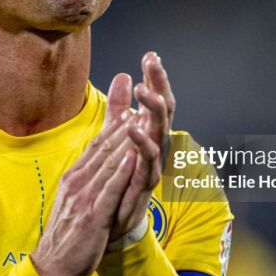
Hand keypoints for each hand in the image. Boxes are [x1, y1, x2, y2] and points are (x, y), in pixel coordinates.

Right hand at [31, 107, 137, 275]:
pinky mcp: (93, 216)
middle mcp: (77, 182)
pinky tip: (132, 158)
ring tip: (142, 121)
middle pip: (104, 149)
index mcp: (74, 178)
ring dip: (126, 141)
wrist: (52, 267)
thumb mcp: (74, 200)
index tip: (130, 109)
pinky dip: (121, 172)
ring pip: (109, 164)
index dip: (114, 126)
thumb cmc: (66, 235)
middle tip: (142, 103)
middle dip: (124, 126)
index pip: (97, 147)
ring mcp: (84, 198)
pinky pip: (109, 190)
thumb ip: (88, 177)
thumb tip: (96, 159)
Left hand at [108, 52, 175, 241]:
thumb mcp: (114, 136)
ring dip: (153, 111)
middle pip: (163, 112)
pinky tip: (133, 128)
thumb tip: (122, 75)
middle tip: (151, 63)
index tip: (150, 54)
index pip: (156, 101)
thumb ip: (118, 108)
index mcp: (149, 134)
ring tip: (141, 91)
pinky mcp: (143, 185)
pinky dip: (142, 145)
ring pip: (159, 134)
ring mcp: (152, 166)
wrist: (112, 221)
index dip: (155, 79)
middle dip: (159, 86)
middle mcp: (155, 147)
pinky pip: (147, 163)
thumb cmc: (118, 178)